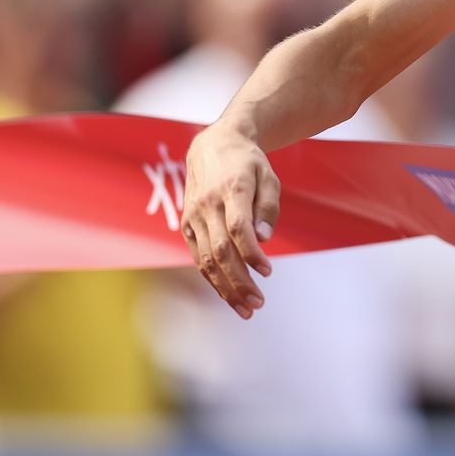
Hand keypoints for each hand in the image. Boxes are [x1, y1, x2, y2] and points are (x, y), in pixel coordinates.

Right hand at [180, 122, 280, 318]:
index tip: (268, 272)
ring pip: (206, 260)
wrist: (212, 146)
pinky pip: (199, 257)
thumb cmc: (247, 162)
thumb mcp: (268, 175)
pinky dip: (212, 279)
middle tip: (258, 303)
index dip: (251, 253)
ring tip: (246, 309)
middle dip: (239, 281)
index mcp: (231, 189)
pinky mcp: (186, 226)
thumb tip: (264, 237)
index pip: (237, 228)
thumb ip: (268, 205)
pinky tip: (228, 296)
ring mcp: (193, 217)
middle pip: (220, 250)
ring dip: (225, 288)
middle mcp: (207, 205)